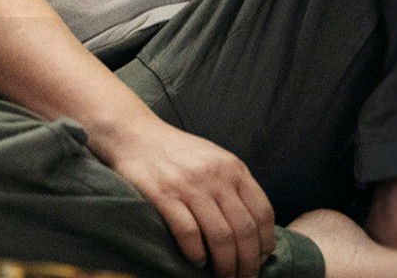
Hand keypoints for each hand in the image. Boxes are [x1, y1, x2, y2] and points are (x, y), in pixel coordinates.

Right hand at [88, 115, 275, 277]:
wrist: (131, 133)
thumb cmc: (173, 151)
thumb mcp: (212, 158)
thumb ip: (233, 185)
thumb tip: (254, 228)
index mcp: (232, 167)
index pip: (262, 213)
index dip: (265, 242)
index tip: (261, 259)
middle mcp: (214, 176)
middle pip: (244, 230)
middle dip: (248, 262)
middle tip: (244, 277)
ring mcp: (188, 185)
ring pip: (220, 236)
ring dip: (225, 264)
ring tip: (223, 275)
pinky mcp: (162, 194)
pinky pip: (188, 233)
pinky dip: (196, 253)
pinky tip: (196, 261)